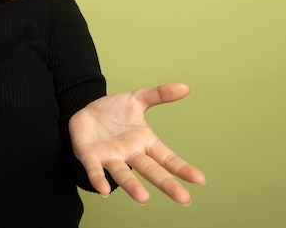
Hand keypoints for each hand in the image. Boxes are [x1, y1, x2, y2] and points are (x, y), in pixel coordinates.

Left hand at [69, 83, 205, 204]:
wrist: (85, 111)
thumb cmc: (113, 111)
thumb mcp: (137, 98)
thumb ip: (159, 94)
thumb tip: (185, 87)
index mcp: (144, 142)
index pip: (167, 157)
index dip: (182, 168)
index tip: (200, 180)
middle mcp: (130, 153)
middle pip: (151, 170)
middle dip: (166, 184)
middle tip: (184, 199)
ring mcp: (110, 157)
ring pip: (123, 174)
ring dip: (132, 186)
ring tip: (143, 199)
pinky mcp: (90, 157)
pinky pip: (95, 170)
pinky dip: (99, 179)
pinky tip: (104, 190)